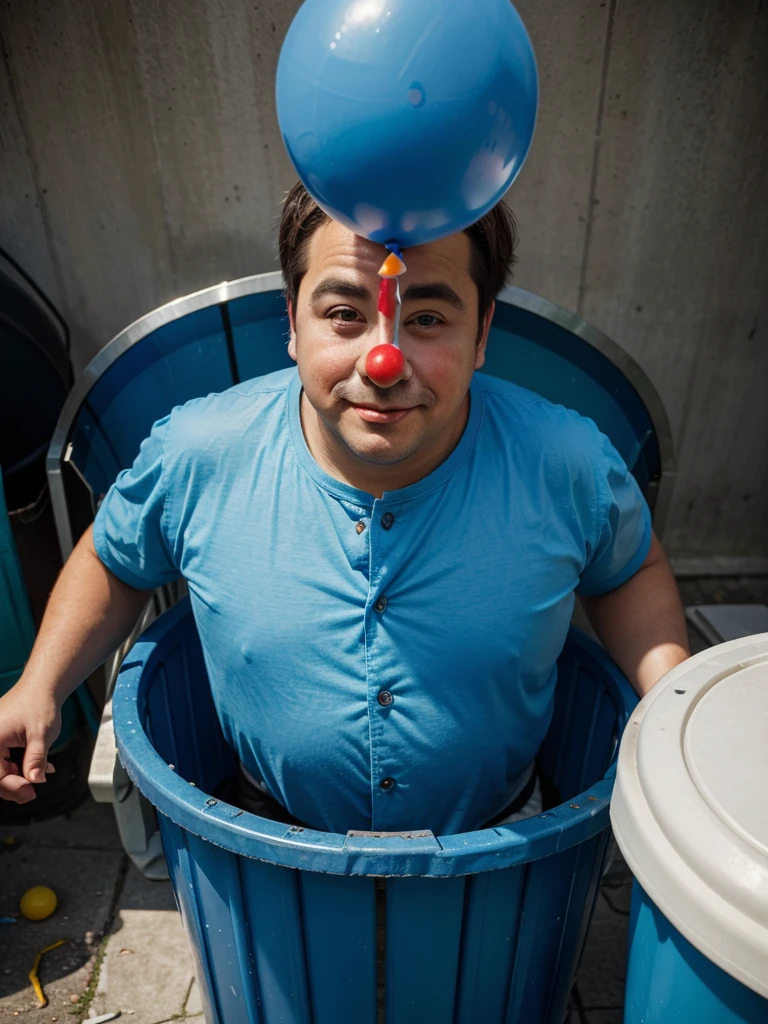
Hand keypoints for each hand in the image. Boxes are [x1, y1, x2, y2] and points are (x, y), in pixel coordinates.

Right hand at [0, 680, 60, 803]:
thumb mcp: (41, 734)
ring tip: (38, 774)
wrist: (41, 686)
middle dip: (13, 785)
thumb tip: (34, 780)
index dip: (12, 786)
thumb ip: (36, 759)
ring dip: (17, 776)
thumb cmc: (39, 703)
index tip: (29, 793)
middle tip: (30, 793)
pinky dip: (18, 766)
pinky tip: (35, 767)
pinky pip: (3, 759)